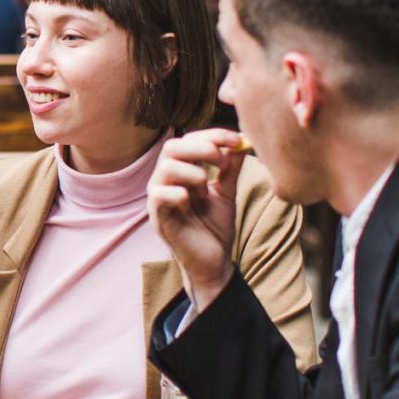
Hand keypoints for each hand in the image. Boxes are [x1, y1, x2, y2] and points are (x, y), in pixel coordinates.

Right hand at [148, 128, 243, 311]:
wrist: (214, 263)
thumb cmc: (214, 228)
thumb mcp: (226, 193)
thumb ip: (230, 169)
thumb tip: (241, 142)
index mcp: (181, 171)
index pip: (188, 139)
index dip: (213, 135)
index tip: (237, 140)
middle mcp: (165, 181)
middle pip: (172, 147)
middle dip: (200, 148)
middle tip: (222, 163)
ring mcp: (159, 198)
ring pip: (165, 167)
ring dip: (192, 172)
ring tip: (207, 189)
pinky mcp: (158, 218)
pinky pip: (159, 196)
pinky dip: (178, 194)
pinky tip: (192, 202)